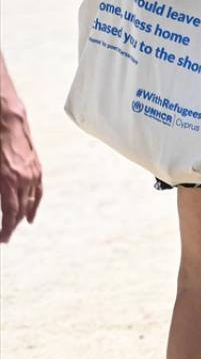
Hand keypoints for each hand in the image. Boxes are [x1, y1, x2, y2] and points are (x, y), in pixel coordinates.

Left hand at [1, 116, 41, 243]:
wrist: (7, 117)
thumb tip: (1, 202)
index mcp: (8, 179)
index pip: (9, 211)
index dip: (6, 228)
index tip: (3, 240)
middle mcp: (23, 178)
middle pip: (21, 209)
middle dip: (12, 226)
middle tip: (4, 238)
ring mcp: (32, 172)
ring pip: (30, 201)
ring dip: (21, 217)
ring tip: (13, 228)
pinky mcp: (36, 167)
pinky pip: (38, 191)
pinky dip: (34, 205)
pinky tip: (30, 216)